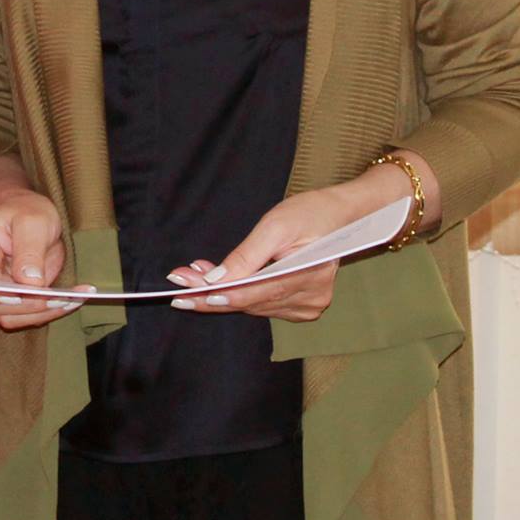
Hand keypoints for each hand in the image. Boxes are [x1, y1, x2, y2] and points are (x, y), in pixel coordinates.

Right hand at [0, 188, 90, 329]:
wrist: (35, 216)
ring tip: (69, 300)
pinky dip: (50, 311)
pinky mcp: (15, 298)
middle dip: (24, 305)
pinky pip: (28, 314)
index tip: (17, 292)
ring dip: (40, 313)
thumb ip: (29, 249)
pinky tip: (72, 300)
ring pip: (9, 315)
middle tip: (55, 298)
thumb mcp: (33, 221)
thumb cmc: (27, 210)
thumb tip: (30, 282)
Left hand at [165, 185, 380, 319]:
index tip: (185, 292)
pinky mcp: (302, 306)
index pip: (252, 294)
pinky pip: (262, 304)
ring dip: (221, 293)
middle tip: (179, 281)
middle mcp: (311, 298)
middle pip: (249, 302)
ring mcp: (309, 306)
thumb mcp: (274, 225)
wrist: (341, 216)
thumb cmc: (309, 213)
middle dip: (210, 293)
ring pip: (253, 305)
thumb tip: (215, 280)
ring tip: (193, 276)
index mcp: (308, 275)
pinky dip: (239, 294)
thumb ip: (246, 256)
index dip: (216, 296)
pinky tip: (218, 282)